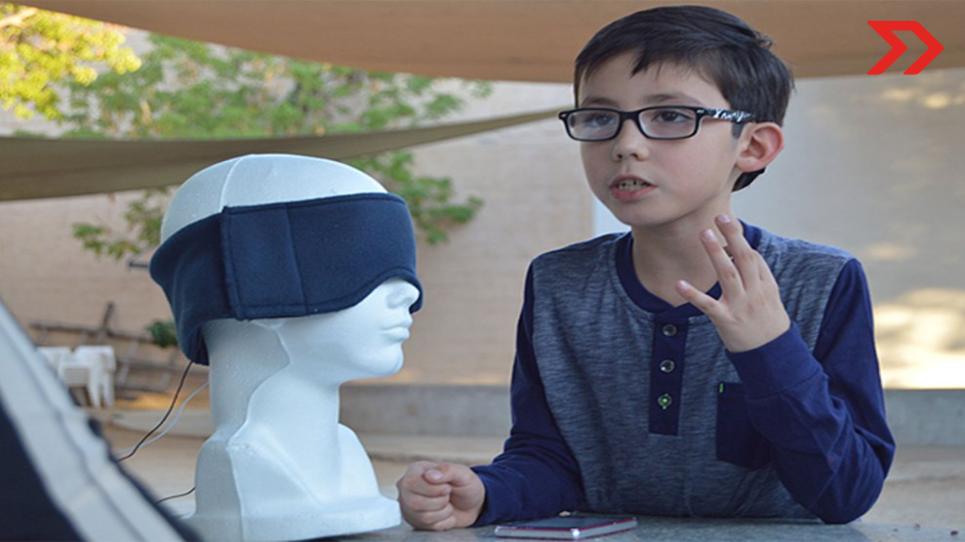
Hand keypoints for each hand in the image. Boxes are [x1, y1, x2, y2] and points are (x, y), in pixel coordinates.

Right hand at [396, 461, 485, 530]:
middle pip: (415, 502)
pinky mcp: (417, 522)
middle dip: (440, 501)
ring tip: (448, 503)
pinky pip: (430, 527)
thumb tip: (429, 475)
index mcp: (415, 471)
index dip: (434, 488)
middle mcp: (408, 489)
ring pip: (424, 517)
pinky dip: (445, 522)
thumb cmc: (464, 485)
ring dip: (444, 511)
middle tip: (448, 495)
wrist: (471, 505)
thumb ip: (447, 470)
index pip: (412, 483)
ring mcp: (410, 507)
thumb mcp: (462, 473)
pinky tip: (446, 513)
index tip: (447, 486)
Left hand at [675, 215, 789, 351]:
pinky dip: (693, 294)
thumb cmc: (768, 322)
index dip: (739, 240)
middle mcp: (754, 292)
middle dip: (733, 236)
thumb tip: (745, 252)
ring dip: (716, 253)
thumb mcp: (770, 296)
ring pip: (728, 274)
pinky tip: (679, 283)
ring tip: (704, 234)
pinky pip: (707, 304)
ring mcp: (740, 305)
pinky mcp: (726, 320)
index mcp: (766, 285)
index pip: (753, 257)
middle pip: (744, 258)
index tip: (727, 224)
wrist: (774, 355)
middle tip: (720, 217)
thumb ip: (758, 274)